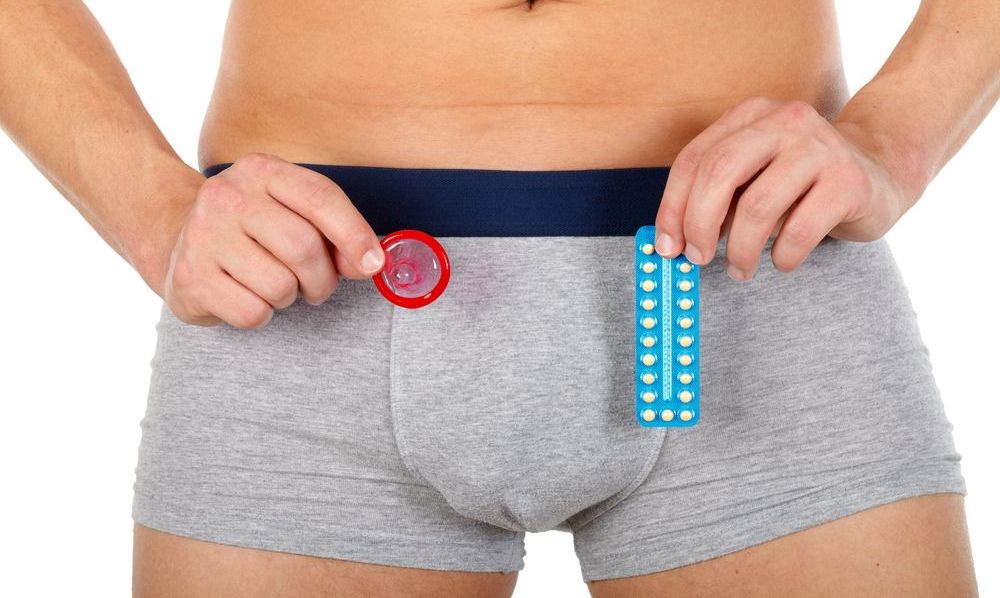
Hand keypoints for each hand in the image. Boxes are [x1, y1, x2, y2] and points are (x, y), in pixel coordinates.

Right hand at [163, 153, 384, 328]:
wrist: (178, 242)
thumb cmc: (253, 230)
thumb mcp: (292, 213)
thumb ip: (334, 233)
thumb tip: (369, 263)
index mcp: (261, 170)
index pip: (320, 198)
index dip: (355, 235)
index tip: (373, 265)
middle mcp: (227, 196)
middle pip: (303, 247)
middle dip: (323, 278)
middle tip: (317, 286)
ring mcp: (203, 236)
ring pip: (280, 286)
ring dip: (289, 297)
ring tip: (274, 286)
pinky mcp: (190, 278)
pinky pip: (253, 313)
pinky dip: (262, 315)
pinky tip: (247, 296)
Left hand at [654, 97, 911, 279]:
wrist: (883, 170)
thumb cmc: (802, 182)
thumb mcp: (755, 177)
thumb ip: (718, 197)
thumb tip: (673, 241)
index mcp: (751, 116)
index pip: (694, 159)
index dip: (672, 207)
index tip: (667, 246)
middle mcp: (785, 122)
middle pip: (719, 172)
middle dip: (698, 224)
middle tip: (698, 258)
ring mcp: (821, 148)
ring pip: (758, 206)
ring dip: (739, 249)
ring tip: (740, 269)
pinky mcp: (850, 181)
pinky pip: (800, 230)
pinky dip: (782, 255)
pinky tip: (781, 261)